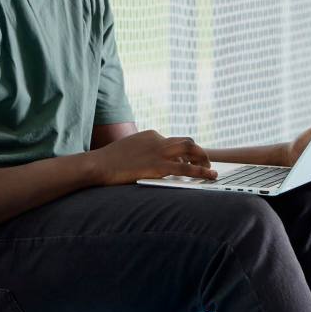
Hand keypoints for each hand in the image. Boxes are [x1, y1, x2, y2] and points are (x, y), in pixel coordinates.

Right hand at [91, 129, 216, 185]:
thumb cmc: (109, 161)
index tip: (188, 162)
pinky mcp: (159, 166)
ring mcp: (159, 152)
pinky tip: (210, 176)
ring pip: (191, 151)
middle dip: (199, 152)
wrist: (98, 164)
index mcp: (151, 135)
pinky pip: (187, 168)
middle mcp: (158, 139)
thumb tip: (150, 162)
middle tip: (205, 162)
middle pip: (187, 142)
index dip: (184, 153)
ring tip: (211, 170)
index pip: (174, 141)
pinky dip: (201, 172)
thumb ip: (143, 153)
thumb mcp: (129, 150)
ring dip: (204, 159)